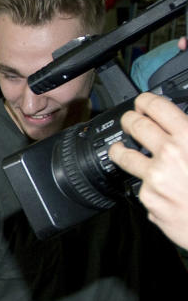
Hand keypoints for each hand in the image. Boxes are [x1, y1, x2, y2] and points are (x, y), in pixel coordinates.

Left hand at [112, 81, 187, 248]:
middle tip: (129, 122)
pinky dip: (147, 185)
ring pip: (124, 156)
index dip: (145, 102)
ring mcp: (155, 177)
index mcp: (187, 137)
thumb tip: (180, 124)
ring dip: (119, 149)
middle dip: (129, 120)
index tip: (142, 103)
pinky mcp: (148, 198)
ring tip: (119, 149)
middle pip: (135, 126)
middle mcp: (169, 154)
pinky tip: (156, 187)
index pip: (157, 107)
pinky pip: (141, 186)